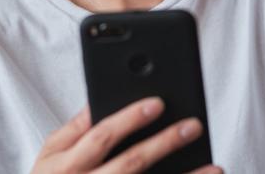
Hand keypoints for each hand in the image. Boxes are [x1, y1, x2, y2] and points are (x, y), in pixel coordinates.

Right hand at [30, 97, 222, 173]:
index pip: (103, 136)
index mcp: (69, 165)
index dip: (130, 119)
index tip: (159, 102)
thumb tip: (98, 98)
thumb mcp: (50, 155)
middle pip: (131, 164)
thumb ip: (74, 128)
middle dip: (164, 143)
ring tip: (214, 167)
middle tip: (193, 125)